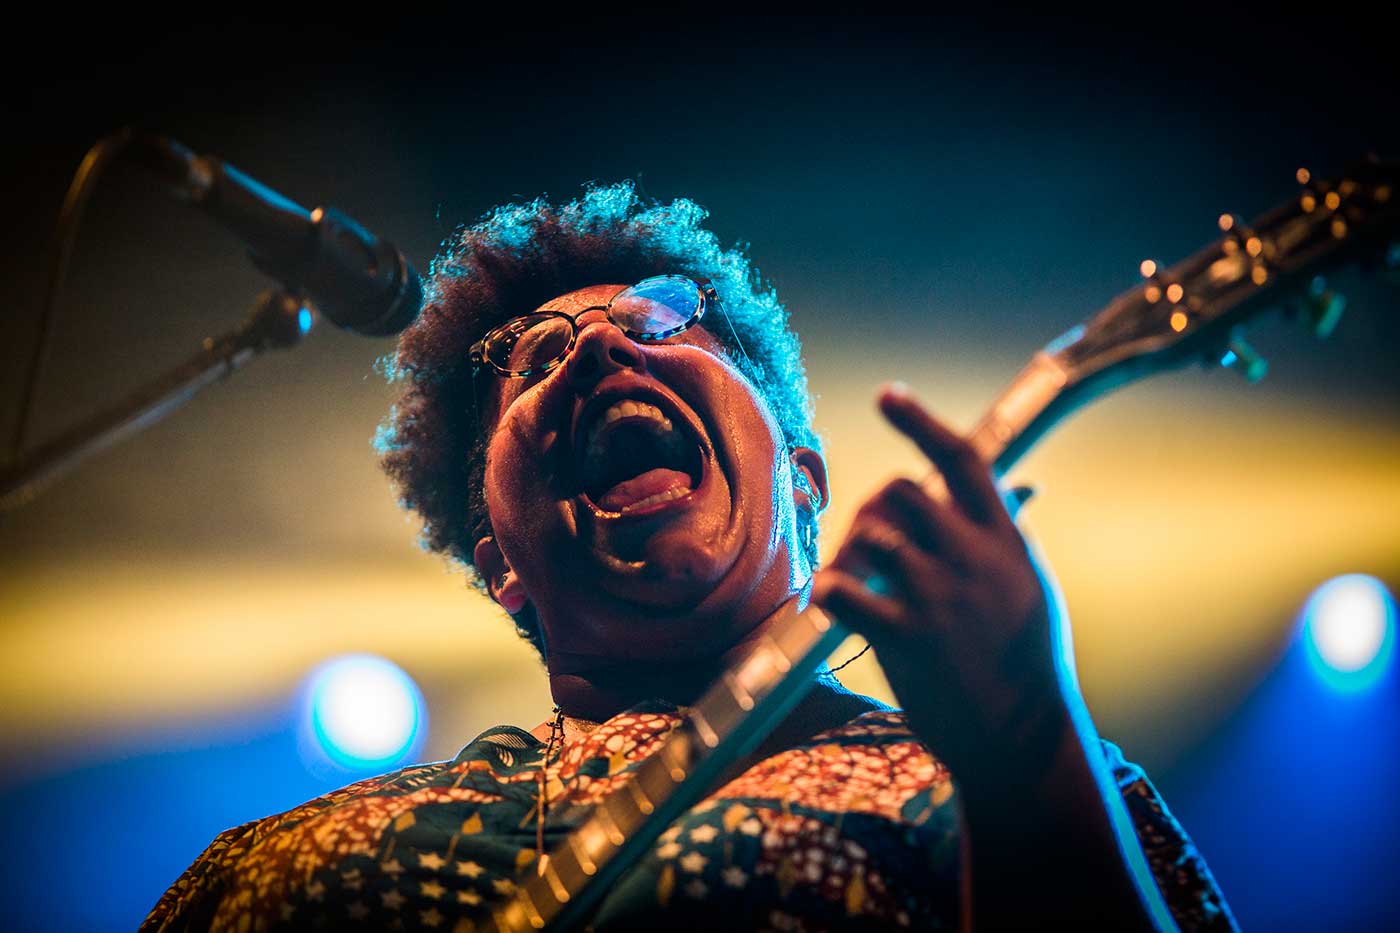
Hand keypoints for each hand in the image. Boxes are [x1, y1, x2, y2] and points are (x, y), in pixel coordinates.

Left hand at [811, 383, 1071, 777]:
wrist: (1021, 739)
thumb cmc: (1026, 665)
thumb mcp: (1032, 590)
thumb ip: (1009, 539)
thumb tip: (1007, 491)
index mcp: (1005, 543)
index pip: (963, 461)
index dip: (921, 422)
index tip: (888, 395)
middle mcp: (974, 560)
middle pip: (904, 490)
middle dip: (874, 506)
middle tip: (867, 540)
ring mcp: (941, 598)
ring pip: (875, 534)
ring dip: (852, 549)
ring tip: (853, 577)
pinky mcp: (908, 638)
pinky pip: (850, 592)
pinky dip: (832, 588)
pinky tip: (832, 598)